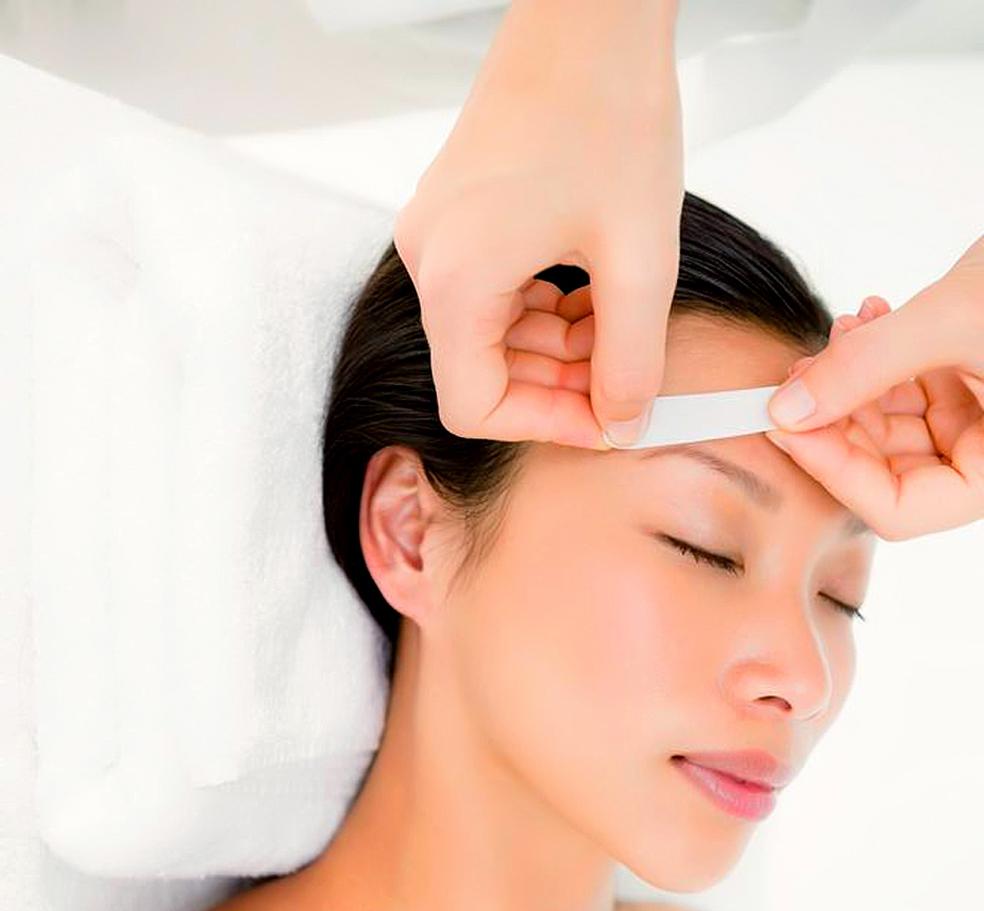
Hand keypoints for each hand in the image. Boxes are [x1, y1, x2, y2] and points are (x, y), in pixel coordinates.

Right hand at [392, 0, 682, 450]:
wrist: (588, 12)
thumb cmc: (605, 106)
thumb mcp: (638, 258)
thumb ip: (632, 360)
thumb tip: (622, 424)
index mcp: (455, 278)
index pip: (473, 407)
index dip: (544, 426)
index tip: (605, 420)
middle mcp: (429, 259)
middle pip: (481, 371)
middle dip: (558, 384)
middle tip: (626, 377)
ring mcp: (439, 233)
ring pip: (491, 334)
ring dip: (556, 347)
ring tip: (620, 325)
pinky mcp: (458, 214)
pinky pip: (493, 290)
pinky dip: (544, 307)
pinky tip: (595, 290)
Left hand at [764, 236, 983, 539]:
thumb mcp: (954, 319)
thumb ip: (867, 365)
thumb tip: (788, 408)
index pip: (899, 509)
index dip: (834, 471)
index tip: (784, 424)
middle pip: (885, 471)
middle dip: (834, 421)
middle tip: (796, 376)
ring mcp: (980, 423)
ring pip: (889, 429)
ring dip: (850, 383)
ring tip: (841, 332)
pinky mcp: (971, 385)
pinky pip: (907, 391)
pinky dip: (876, 360)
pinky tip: (865, 321)